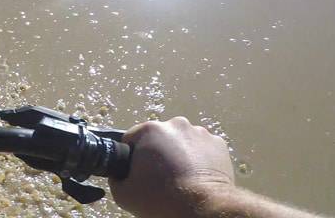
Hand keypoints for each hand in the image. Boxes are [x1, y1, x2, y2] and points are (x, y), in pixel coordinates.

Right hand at [110, 116, 235, 217]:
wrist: (203, 209)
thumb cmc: (163, 200)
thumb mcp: (123, 194)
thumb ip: (115, 178)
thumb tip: (119, 174)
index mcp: (149, 130)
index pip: (131, 139)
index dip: (131, 157)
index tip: (138, 173)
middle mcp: (175, 124)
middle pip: (158, 138)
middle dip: (157, 154)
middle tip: (160, 178)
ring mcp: (200, 133)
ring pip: (182, 142)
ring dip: (179, 155)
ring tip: (180, 178)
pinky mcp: (219, 144)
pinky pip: (202, 149)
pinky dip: (199, 160)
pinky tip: (195, 176)